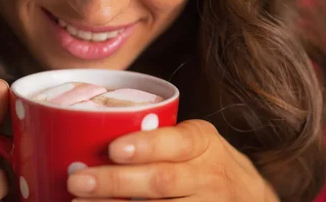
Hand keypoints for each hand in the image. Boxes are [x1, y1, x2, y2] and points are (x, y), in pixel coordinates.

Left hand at [67, 120, 279, 200]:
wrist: (248, 196)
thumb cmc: (204, 161)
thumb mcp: (194, 140)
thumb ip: (159, 137)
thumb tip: (91, 130)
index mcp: (203, 142)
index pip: (178, 142)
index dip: (146, 146)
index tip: (114, 148)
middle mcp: (208, 175)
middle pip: (162, 181)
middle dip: (116, 182)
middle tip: (78, 181)